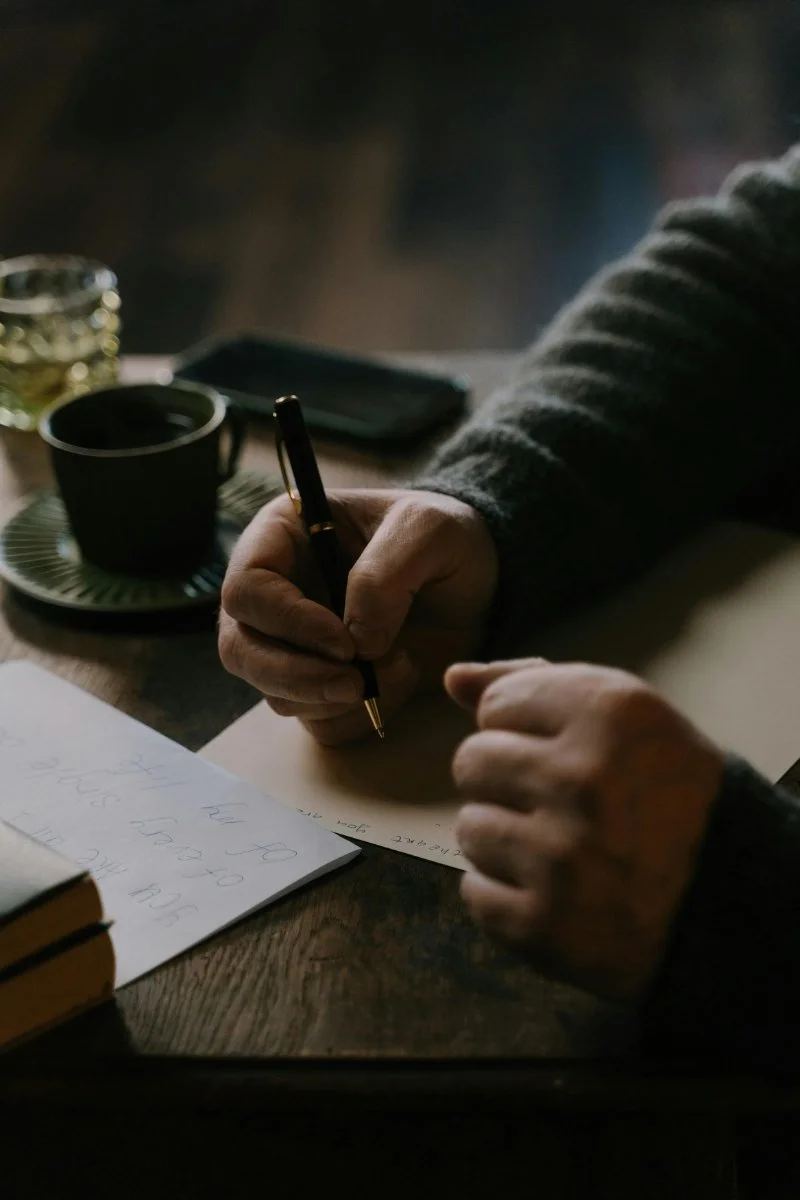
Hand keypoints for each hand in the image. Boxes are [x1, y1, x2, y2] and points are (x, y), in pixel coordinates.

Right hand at [219, 489, 497, 743]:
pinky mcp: (320, 685)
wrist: (474, 580)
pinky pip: (317, 723)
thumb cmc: (442, 536)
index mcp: (281, 537)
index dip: (287, 622)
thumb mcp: (427, 529)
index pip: (246, 589)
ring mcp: (292, 645)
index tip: (344, 640)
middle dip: (297, 676)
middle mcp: (273, 594)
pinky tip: (398, 679)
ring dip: (336, 697)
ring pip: (275, 694)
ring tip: (401, 663)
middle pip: (241, 651)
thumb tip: (356, 643)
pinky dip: (356, 717)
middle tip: (355, 684)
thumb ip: (385, 574)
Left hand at [445, 658, 724, 1000]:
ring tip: (560, 848)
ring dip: (504, 839)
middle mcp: (583, 779)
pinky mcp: (543, 925)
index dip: (524, 729)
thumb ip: (533, 684)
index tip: (562, 751)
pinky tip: (555, 891)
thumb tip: (452, 678)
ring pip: (469, 827)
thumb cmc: (667, 793)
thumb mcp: (623, 714)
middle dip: (505, 780)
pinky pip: (474, 892)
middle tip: (558, 803)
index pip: (496, 703)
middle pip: (471, 761)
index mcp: (608, 713)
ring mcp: (561, 857)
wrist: (727, 900)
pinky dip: (506, 896)